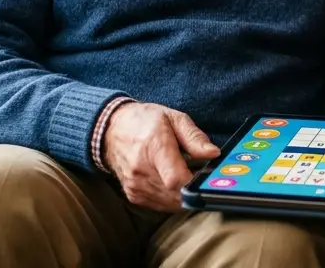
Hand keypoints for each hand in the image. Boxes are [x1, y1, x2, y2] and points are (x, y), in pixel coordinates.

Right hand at [102, 102, 218, 211]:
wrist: (112, 129)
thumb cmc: (144, 121)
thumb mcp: (174, 118)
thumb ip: (194, 137)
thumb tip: (213, 153)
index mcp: (154, 147)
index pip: (176, 179)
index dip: (194, 183)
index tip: (205, 178)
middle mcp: (141, 170)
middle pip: (176, 194)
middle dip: (192, 188)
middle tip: (198, 174)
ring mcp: (135, 185)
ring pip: (170, 203)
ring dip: (182, 194)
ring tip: (183, 174)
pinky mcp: (133, 195)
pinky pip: (160, 205)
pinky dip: (170, 198)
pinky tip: (170, 181)